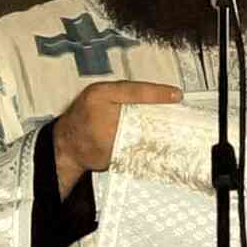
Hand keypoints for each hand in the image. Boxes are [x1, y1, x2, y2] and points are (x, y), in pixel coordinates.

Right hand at [50, 80, 182, 186]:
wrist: (66, 144)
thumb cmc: (84, 116)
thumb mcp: (98, 95)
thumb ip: (123, 94)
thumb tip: (158, 97)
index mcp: (98, 95)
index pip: (134, 91)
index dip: (157, 93)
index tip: (177, 95)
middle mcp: (101, 115)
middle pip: (141, 114)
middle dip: (161, 116)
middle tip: (180, 117)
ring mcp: (105, 138)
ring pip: (140, 134)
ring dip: (157, 134)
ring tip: (173, 132)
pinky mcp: (110, 155)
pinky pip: (133, 151)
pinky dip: (146, 149)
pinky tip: (158, 147)